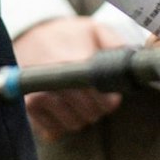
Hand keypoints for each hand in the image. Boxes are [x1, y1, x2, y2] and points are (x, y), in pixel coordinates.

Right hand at [13, 16, 125, 139]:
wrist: (28, 33)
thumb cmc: (67, 35)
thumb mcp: (93, 29)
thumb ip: (115, 43)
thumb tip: (131, 65)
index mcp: (73, 63)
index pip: (104, 101)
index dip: (110, 99)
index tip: (106, 90)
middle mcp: (55, 82)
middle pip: (90, 114)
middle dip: (96, 107)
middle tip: (90, 92)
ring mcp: (39, 95)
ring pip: (74, 124)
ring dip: (79, 116)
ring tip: (75, 97)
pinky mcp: (29, 106)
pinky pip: (54, 130)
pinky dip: (61, 123)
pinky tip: (61, 105)